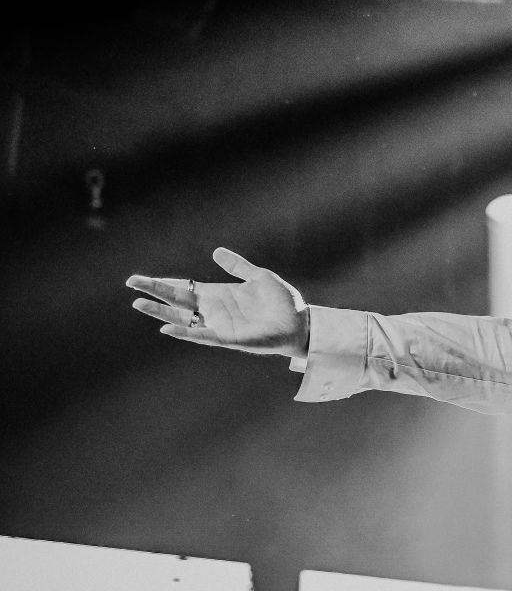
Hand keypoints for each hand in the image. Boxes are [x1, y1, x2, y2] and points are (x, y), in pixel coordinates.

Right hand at [127, 248, 309, 356]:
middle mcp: (213, 310)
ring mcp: (218, 325)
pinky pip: (201, 336)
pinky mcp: (228, 338)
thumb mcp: (259, 277)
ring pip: (182, 319)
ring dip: (160, 313)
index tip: (141, 279)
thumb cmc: (282, 302)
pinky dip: (185, 332)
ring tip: (139, 303)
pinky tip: (167, 328)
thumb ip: (237, 266)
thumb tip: (216, 251)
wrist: (301, 323)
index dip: (163, 283)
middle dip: (154, 292)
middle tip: (131, 284)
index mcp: (218, 295)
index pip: (183, 288)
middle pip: (176, 301)